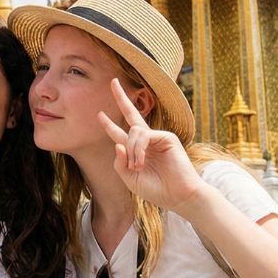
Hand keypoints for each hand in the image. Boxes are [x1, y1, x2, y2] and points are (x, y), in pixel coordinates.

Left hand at [97, 78, 208, 215]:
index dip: (109, 125)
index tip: (99, 114)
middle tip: (112, 82)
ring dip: (130, 150)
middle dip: (121, 97)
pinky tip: (140, 162)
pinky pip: (143, 136)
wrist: (178, 196)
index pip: (120, 133)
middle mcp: (147, 140)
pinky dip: (137, 150)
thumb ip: (120, 163)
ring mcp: (157, 137)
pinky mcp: (166, 137)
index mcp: (137, 150)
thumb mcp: (130, 179)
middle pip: (131, 113)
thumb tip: (116, 144)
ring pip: (133, 132)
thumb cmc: (156, 190)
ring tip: (136, 167)